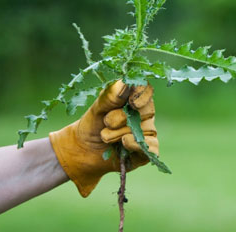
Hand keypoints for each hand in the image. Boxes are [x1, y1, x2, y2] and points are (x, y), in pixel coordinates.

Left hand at [50, 81, 158, 196]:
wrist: (84, 150)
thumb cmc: (92, 124)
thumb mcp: (96, 109)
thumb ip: (110, 96)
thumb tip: (126, 84)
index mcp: (133, 97)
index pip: (146, 89)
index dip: (142, 95)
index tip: (131, 102)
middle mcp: (143, 114)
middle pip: (146, 110)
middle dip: (122, 117)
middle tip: (106, 122)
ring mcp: (146, 132)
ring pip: (145, 130)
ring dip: (120, 133)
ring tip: (104, 136)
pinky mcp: (146, 151)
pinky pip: (151, 147)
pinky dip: (136, 144)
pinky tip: (124, 143)